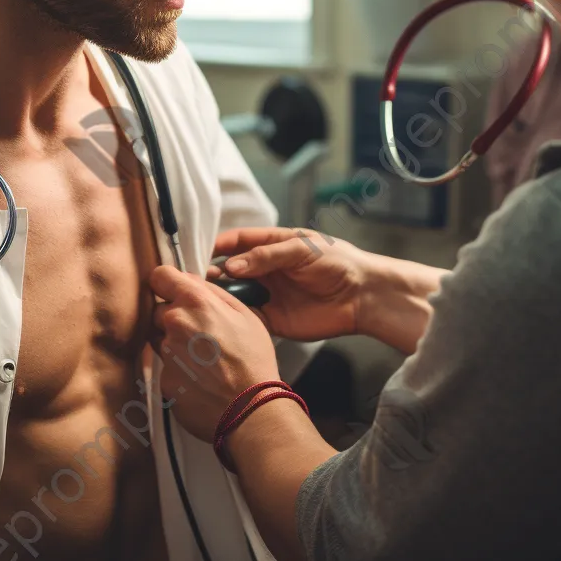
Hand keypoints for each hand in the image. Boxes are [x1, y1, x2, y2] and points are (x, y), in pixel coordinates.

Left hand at [149, 265, 280, 442]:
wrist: (251, 409)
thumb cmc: (253, 360)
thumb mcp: (245, 314)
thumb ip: (213, 292)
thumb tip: (191, 281)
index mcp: (194, 301)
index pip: (159, 276)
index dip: (167, 283)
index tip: (174, 291)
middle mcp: (174, 323)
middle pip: (159, 310)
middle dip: (174, 317)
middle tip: (200, 333)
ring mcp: (166, 353)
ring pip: (160, 339)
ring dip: (175, 344)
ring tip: (204, 358)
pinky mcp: (163, 379)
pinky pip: (165, 367)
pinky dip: (178, 370)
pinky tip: (200, 377)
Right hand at [210, 227, 369, 340]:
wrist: (362, 296)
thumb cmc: (336, 262)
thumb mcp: (301, 250)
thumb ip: (266, 256)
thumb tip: (231, 266)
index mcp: (273, 245)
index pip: (239, 241)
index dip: (219, 244)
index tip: (200, 251)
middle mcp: (266, 269)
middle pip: (232, 268)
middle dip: (214, 271)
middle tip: (198, 278)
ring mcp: (268, 294)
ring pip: (235, 293)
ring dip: (220, 294)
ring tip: (203, 297)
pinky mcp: (273, 319)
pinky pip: (248, 317)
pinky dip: (233, 317)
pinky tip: (221, 316)